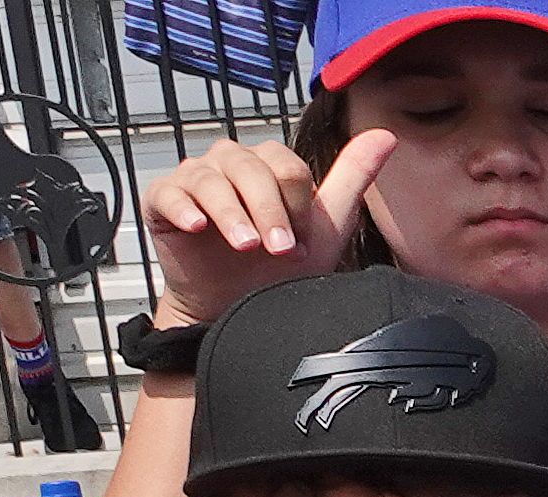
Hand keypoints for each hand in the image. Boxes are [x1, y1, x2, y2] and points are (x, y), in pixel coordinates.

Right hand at [139, 126, 389, 326]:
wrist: (242, 309)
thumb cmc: (283, 268)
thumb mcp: (327, 226)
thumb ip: (353, 178)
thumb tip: (385, 135)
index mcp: (267, 164)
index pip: (284, 166)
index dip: (297, 206)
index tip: (300, 243)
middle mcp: (229, 163)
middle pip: (249, 168)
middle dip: (270, 211)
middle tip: (280, 250)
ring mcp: (194, 178)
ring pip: (210, 179)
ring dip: (232, 214)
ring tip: (247, 247)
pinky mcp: (161, 199)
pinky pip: (167, 192)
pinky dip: (184, 208)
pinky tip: (198, 227)